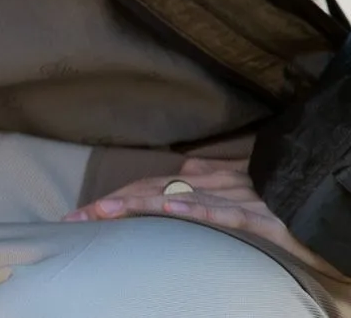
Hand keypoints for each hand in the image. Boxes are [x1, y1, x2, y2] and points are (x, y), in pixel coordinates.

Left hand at [62, 156, 350, 284]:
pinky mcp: (259, 216)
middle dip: (110, 204)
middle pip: (150, 191)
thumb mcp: (231, 188)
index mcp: (202, 176)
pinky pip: (221, 212)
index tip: (80, 214)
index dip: (112, 199)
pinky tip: (167, 211)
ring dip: (135, 205)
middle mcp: (211, 182)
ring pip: (177, 198)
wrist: (319, 189)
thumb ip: (202, 187)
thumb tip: (173, 187)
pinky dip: (193, 210)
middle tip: (75, 218)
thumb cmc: (276, 192)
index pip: (147, 187)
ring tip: (100, 213)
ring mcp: (233, 196)